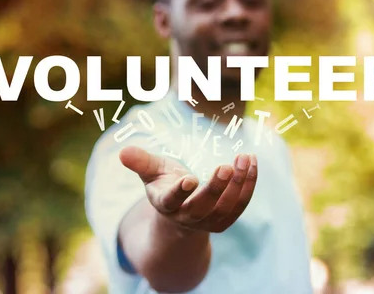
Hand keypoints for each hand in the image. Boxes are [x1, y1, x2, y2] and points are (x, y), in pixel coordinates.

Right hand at [119, 146, 257, 232]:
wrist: (180, 213)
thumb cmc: (165, 184)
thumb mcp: (151, 172)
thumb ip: (140, 161)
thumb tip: (122, 151)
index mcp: (165, 204)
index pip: (172, 200)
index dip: (180, 191)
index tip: (190, 178)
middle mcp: (186, 217)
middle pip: (202, 207)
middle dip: (215, 188)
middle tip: (226, 167)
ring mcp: (208, 222)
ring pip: (226, 207)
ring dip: (238, 183)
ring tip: (244, 158)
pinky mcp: (225, 221)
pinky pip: (240, 204)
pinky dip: (248, 184)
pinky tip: (251, 163)